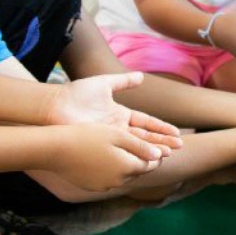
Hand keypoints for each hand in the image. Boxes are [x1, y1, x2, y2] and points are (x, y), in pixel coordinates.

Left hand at [48, 72, 182, 153]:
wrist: (56, 106)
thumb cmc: (76, 94)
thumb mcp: (104, 84)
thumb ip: (123, 81)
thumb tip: (141, 76)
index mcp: (120, 114)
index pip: (146, 122)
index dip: (161, 128)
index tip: (176, 133)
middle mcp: (118, 128)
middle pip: (145, 136)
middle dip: (163, 142)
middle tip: (179, 147)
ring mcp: (111, 138)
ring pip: (138, 145)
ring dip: (154, 149)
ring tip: (170, 154)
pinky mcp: (104, 144)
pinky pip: (125, 150)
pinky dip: (139, 153)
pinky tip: (151, 158)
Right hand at [51, 123, 168, 191]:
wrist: (55, 150)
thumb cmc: (87, 136)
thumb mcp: (117, 136)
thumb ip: (140, 147)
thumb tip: (159, 155)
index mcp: (127, 168)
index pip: (150, 164)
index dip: (156, 155)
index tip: (161, 146)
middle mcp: (117, 181)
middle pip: (137, 171)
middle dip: (144, 161)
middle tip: (149, 150)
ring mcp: (103, 186)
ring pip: (123, 176)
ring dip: (127, 166)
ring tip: (128, 152)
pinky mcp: (91, 187)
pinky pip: (108, 178)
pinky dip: (112, 170)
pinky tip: (107, 158)